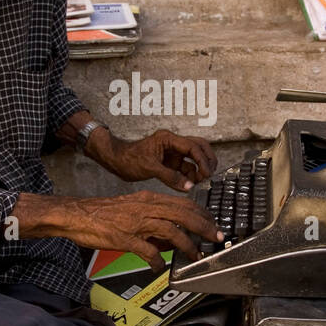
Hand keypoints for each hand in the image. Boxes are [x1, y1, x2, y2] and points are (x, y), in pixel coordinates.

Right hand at [17, 192, 222, 270]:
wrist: (77, 214)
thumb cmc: (104, 213)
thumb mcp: (134, 210)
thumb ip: (154, 222)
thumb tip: (173, 239)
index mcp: (149, 200)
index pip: (183, 203)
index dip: (202, 215)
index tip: (213, 225)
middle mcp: (145, 208)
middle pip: (183, 214)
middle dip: (203, 227)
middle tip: (216, 238)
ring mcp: (136, 223)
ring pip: (170, 230)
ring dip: (186, 244)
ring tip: (195, 255)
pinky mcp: (124, 238)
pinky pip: (146, 250)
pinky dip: (157, 260)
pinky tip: (160, 268)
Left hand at [94, 130, 218, 191]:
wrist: (115, 161)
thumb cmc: (128, 159)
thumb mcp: (149, 168)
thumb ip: (170, 177)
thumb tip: (189, 186)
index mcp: (168, 139)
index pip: (192, 146)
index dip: (202, 159)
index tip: (206, 173)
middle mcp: (173, 144)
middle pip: (198, 147)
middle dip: (207, 160)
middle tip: (210, 174)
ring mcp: (172, 154)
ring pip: (194, 159)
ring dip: (199, 169)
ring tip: (200, 182)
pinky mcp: (170, 163)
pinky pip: (185, 168)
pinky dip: (190, 176)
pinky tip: (191, 185)